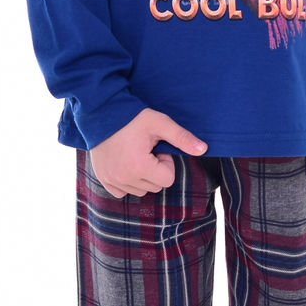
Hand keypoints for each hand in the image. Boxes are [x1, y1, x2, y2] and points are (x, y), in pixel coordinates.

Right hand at [89, 109, 206, 198]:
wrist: (101, 113)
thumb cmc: (133, 117)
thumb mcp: (161, 123)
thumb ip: (182, 137)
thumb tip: (204, 149)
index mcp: (140, 166)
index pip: (168, 179)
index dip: (165, 162)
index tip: (156, 148)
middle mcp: (124, 178)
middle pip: (155, 186)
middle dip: (155, 170)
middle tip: (145, 149)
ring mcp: (112, 181)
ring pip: (141, 190)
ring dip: (142, 176)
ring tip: (134, 154)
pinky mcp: (104, 180)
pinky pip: (122, 192)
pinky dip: (127, 181)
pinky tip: (125, 163)